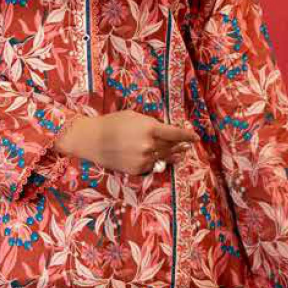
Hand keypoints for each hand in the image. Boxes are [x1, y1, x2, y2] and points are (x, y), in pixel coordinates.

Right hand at [56, 109, 198, 173]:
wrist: (92, 140)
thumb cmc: (113, 123)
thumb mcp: (134, 117)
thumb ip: (152, 124)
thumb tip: (166, 131)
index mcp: (150, 129)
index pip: (176, 134)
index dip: (188, 135)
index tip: (195, 137)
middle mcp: (150, 146)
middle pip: (172, 147)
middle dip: (181, 146)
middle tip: (188, 145)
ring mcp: (144, 160)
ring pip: (164, 158)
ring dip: (173, 156)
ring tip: (180, 154)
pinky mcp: (137, 170)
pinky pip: (152, 166)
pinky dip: (156, 162)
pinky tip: (159, 160)